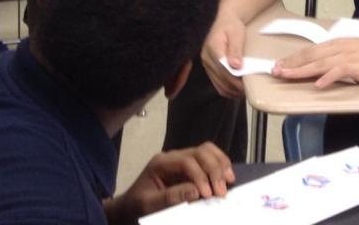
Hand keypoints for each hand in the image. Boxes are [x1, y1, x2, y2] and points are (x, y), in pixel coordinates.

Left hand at [104, 143, 233, 224]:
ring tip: (229, 181)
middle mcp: (172, 157)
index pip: (186, 162)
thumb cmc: (137, 207)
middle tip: (222, 192)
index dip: (200, 176)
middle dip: (214, 170)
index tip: (208, 195)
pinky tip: (227, 177)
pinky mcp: (189, 167)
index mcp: (160, 163)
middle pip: (200, 152)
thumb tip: (196, 191)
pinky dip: (220, 165)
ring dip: (220, 164)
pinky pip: (208, 159)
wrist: (129, 207)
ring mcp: (181, 159)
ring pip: (206, 150)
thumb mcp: (149, 206)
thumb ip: (170, 198)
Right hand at [201, 13, 247, 98]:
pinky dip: (228, 90)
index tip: (247, 85)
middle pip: (221, 79)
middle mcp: (207, 58)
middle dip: (236, 87)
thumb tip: (236, 65)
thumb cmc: (232, 26)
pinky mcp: (209, 68)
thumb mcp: (237, 33)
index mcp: (213, 48)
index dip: (235, 79)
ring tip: (245, 91)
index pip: (223, 69)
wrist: (224, 20)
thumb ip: (235, 49)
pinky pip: (217, 84)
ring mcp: (206, 64)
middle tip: (249, 90)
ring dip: (232, 91)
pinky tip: (237, 90)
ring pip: (219, 85)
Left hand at [272, 36, 358, 89]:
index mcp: (336, 44)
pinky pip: (339, 72)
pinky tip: (318, 84)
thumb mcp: (353, 51)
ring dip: (301, 70)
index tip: (279, 64)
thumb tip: (323, 67)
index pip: (310, 51)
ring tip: (287, 75)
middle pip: (310, 56)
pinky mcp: (357, 66)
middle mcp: (338, 48)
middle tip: (274, 70)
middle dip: (291, 64)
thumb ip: (338, 58)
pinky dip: (328, 78)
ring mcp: (347, 57)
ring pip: (319, 63)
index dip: (293, 58)